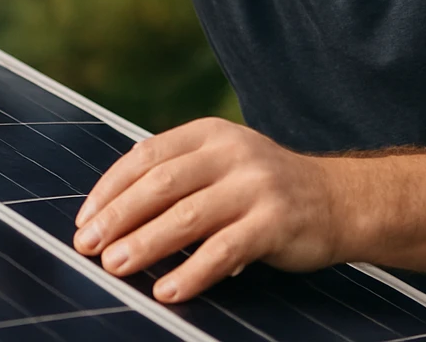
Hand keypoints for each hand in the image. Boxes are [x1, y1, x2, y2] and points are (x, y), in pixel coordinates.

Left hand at [72, 117, 340, 302]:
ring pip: (187, 216)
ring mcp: (255, 185)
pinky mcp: (275, 221)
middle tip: (88, 246)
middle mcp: (232, 153)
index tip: (84, 219)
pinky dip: (192, 272)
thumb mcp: (222, 166)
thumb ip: (178, 178)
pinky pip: (224, 250)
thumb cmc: (265, 189)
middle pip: (161, 184)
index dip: (110, 188)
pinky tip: (168, 291)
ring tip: (115, 266)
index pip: (146, 155)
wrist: (340, 200)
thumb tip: (111, 215)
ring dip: (145, 244)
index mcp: (210, 134)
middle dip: (118, 217)